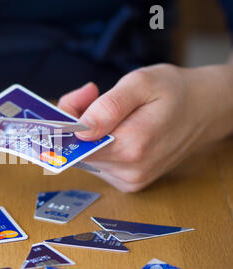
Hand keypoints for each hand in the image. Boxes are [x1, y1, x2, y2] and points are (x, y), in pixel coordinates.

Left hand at [59, 63, 232, 191]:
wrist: (205, 110)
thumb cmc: (174, 92)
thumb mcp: (142, 83)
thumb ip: (109, 106)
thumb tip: (81, 129)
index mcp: (132, 147)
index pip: (76, 145)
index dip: (65, 125)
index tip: (67, 105)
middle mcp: (129, 171)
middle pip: (78, 151)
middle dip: (76, 124)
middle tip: (89, 96)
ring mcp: (129, 180)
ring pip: (86, 158)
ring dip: (87, 134)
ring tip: (106, 110)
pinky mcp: (129, 182)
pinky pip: (98, 163)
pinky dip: (97, 144)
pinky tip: (113, 128)